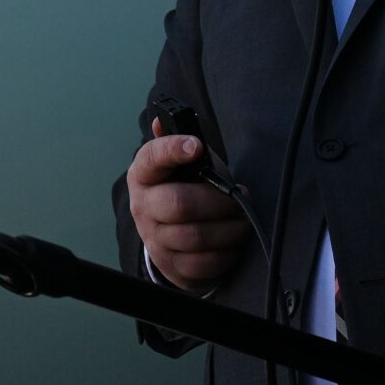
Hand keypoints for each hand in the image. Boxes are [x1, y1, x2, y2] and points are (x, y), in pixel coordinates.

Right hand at [127, 120, 248, 291]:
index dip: (173, 150)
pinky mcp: (171, 264)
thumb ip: (180, 144)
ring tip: (242, 220)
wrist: (169, 236)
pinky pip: (204, 262)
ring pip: (197, 236)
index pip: (152, 158)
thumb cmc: (182, 190)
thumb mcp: (182, 166)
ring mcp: (154, 238)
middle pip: (179, 203)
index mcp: (143, 175)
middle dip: (218, 202)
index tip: (196, 146)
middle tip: (238, 198)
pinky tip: (234, 241)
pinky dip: (227, 252)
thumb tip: (163, 119)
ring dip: (230, 228)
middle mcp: (142, 206)